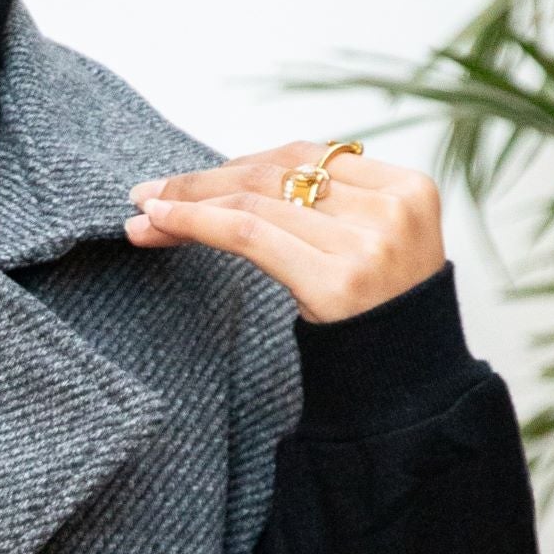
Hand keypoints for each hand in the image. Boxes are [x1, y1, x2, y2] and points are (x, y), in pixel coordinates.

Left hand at [122, 140, 445, 322]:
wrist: (408, 398)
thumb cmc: (376, 324)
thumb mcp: (370, 249)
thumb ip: (326, 210)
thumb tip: (228, 181)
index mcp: (409, 189)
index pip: (306, 155)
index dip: (239, 163)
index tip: (191, 180)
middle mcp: (392, 210)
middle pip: (276, 174)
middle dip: (204, 182)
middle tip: (148, 192)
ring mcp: (368, 245)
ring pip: (254, 201)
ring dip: (188, 203)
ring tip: (144, 213)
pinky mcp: (337, 282)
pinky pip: (248, 234)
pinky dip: (197, 223)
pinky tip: (160, 224)